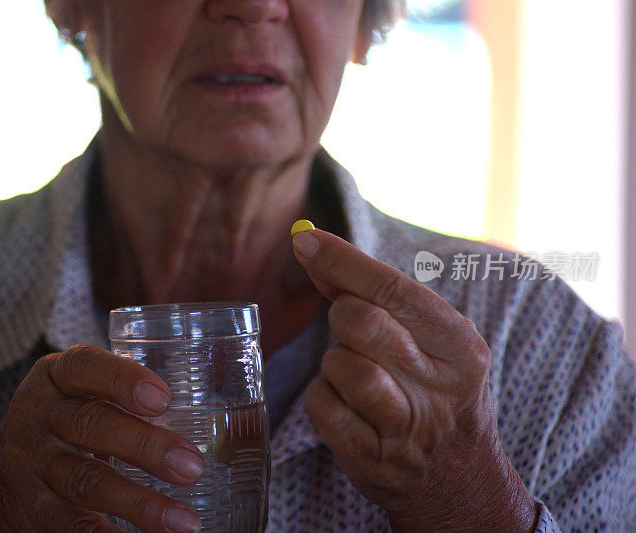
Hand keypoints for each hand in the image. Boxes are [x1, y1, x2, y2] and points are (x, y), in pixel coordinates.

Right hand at [0, 345, 204, 532]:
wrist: (0, 474)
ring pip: (84, 482)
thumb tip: (218, 414)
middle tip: (193, 467)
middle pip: (91, 426)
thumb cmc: (68, 420)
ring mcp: (29, 463)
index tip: (164, 399)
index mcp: (56, 376)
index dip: (123, 380)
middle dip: (146, 447)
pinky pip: (68, 524)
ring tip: (185, 522)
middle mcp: (38, 415)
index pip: (86, 367)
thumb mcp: (83, 393)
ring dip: (139, 505)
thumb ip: (127, 395)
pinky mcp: (29, 507)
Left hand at [291, 225, 536, 531]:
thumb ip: (377, 297)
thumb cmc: (436, 394)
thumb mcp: (432, 342)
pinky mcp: (372, 459)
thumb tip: (313, 249)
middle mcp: (440, 387)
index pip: (394, 289)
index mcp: (459, 345)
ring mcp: (406, 428)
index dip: (342, 261)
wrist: (459, 483)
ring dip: (334, 362)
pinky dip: (322, 396)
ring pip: (341, 366)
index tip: (303, 239)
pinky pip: (321, 405)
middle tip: (351, 328)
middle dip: (342, 316)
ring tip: (355, 373)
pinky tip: (345, 403)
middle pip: (362, 323)